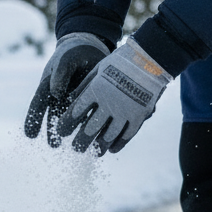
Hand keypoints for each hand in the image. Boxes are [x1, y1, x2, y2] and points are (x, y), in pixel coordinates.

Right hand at [24, 32, 111, 145]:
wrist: (90, 46)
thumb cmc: (74, 51)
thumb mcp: (67, 58)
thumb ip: (60, 73)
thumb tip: (54, 93)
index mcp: (48, 85)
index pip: (38, 104)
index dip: (33, 120)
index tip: (30, 135)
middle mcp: (58, 95)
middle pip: (53, 116)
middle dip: (53, 131)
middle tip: (54, 145)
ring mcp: (72, 99)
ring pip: (69, 118)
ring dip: (71, 132)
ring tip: (76, 146)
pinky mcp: (87, 100)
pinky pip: (86, 115)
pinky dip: (88, 125)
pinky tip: (95, 136)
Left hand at [57, 40, 171, 154]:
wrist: (151, 58)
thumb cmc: (121, 62)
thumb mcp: (98, 69)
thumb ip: (84, 86)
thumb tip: (70, 100)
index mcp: (95, 91)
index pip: (75, 113)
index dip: (66, 125)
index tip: (60, 132)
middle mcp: (108, 104)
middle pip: (89, 130)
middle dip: (80, 142)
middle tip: (75, 149)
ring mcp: (125, 111)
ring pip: (108, 137)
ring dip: (99, 147)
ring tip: (94, 153)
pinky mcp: (139, 115)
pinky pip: (127, 135)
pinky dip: (118, 144)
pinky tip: (112, 150)